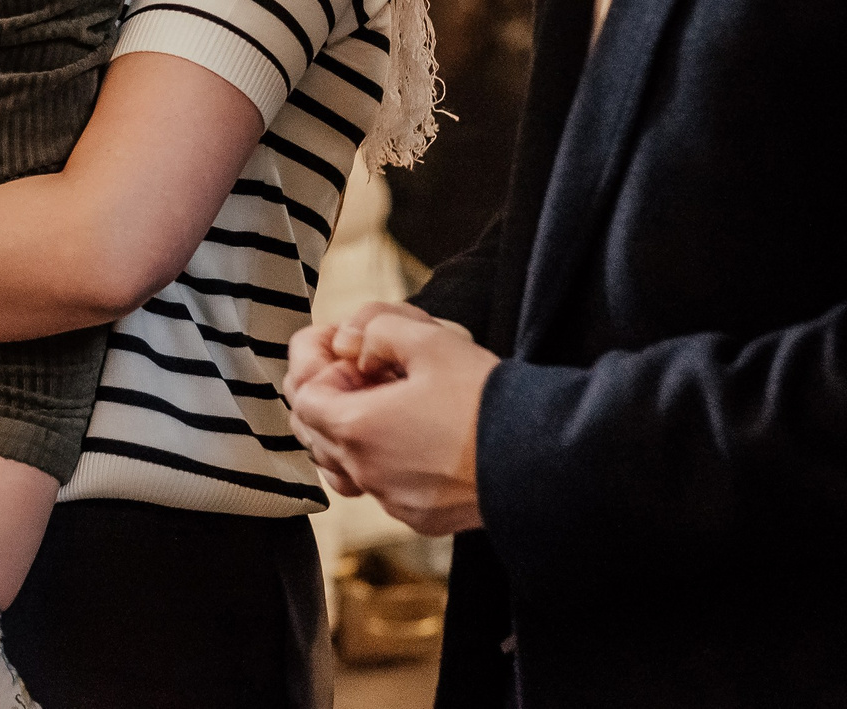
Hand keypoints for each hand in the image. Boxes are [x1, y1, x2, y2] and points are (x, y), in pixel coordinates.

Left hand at [286, 313, 495, 534]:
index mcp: (357, 429)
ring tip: (380, 402)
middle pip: (316, 434)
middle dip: (327, 397)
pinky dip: (378, 462)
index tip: (348, 351)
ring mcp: (393, 500)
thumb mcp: (430, 340)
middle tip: (359, 370)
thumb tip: (357, 347)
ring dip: (348, 432)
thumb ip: (379, 328)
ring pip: (343, 466)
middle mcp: (366, 472)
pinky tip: (407, 438)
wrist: (542, 458)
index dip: (317, 367)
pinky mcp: (421, 517)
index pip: (303, 398)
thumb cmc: (485, 399)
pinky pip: (380, 489)